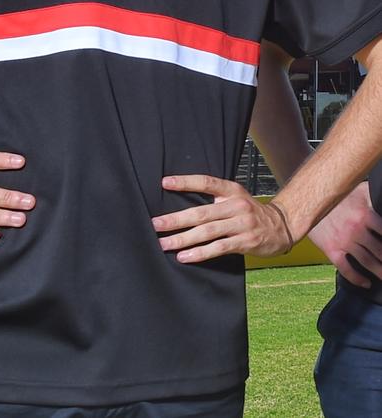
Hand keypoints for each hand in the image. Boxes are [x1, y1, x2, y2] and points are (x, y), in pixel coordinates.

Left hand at [151, 174, 292, 262]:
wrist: (281, 227)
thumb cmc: (250, 212)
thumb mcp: (235, 197)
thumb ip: (214, 198)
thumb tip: (182, 205)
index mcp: (231, 190)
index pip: (206, 182)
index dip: (185, 182)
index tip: (165, 182)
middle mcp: (236, 205)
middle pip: (201, 212)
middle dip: (176, 219)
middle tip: (156, 224)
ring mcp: (242, 224)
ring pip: (207, 232)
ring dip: (183, 239)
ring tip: (165, 243)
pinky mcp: (245, 242)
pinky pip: (218, 248)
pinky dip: (200, 253)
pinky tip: (185, 256)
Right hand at [309, 182, 381, 287]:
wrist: (306, 199)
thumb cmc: (335, 194)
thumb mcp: (358, 190)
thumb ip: (375, 196)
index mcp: (366, 214)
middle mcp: (356, 229)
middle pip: (380, 251)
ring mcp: (343, 241)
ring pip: (367, 262)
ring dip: (379, 272)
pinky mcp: (330, 249)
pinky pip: (346, 268)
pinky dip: (357, 278)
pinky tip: (366, 283)